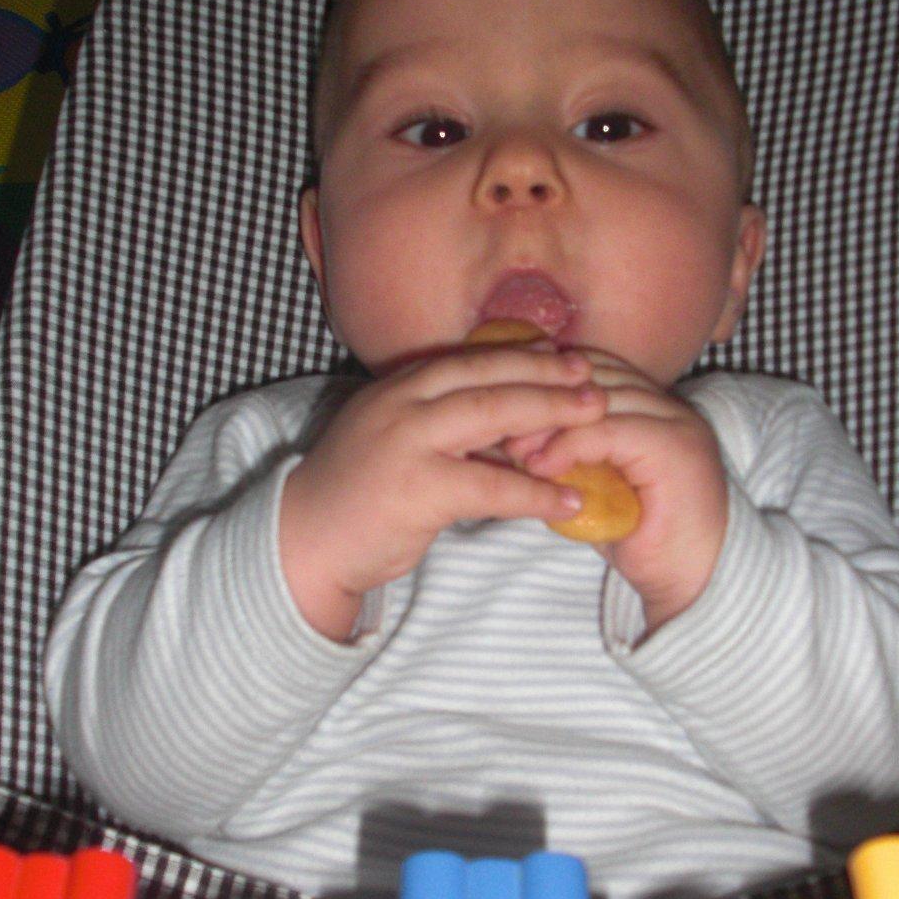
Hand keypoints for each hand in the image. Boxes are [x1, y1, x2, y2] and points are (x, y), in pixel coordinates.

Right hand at [279, 345, 604, 637]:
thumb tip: (512, 423)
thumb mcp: (396, 442)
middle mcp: (401, 404)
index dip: (520, 355)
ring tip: (596, 420)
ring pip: (492, 414)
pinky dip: (535, 493)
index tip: (563, 356)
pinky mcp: (417, 490)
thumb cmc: (356, 497)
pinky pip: (491, 486)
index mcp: (397, 389)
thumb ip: (442, 426)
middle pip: (487, 377)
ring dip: (551, 414)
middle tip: (592, 378)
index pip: (468, 359)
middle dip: (546, 375)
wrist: (303, 543)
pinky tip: (566, 501)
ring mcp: (407, 443)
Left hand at [508, 351, 728, 633]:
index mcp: (654, 406)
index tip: (503, 405)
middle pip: (595, 375)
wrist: (695, 582)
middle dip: (542, 397)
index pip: (594, 368)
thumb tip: (511, 438)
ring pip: (600, 400)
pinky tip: (540, 467)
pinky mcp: (675, 449)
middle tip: (496, 426)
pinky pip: (610, 432)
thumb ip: (568, 456)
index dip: (547, 381)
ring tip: (513, 449)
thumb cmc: (641, 540)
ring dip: (549, 423)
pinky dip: (569, 446)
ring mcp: (677, 423)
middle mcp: (670, 405)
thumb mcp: (593, 486)